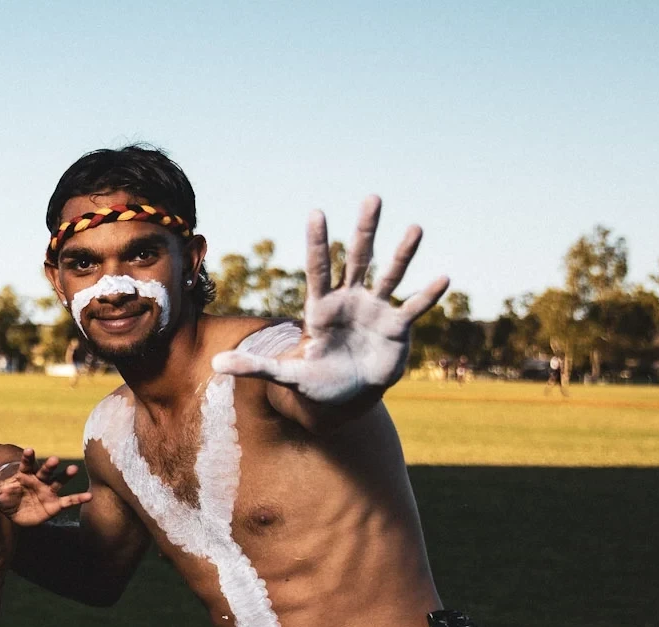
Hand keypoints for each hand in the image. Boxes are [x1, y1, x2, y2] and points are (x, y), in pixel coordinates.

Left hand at [0, 449, 91, 526]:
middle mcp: (39, 480)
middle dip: (49, 465)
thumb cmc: (7, 499)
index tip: (28, 450)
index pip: (26, 464)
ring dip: (66, 476)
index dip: (27, 457)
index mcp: (25, 475)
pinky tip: (90, 496)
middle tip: (54, 459)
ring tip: (73, 470)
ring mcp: (49, 491)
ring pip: (59, 481)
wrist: (17, 514)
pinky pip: (69, 500)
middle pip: (46, 471)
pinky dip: (79, 499)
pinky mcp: (56, 504)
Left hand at [210, 196, 448, 404]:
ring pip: (390, 275)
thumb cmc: (315, 382)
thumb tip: (215, 365)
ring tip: (416, 228)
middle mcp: (350, 300)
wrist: (347, 397)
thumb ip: (254, 366)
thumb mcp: (285, 375)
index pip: (319, 268)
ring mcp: (376, 311)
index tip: (317, 212)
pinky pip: (413, 308)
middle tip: (372, 197)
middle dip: (364, 230)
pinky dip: (427, 296)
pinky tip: (443, 278)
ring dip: (402, 254)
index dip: (318, 242)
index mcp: (321, 307)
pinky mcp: (397, 328)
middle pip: (358, 259)